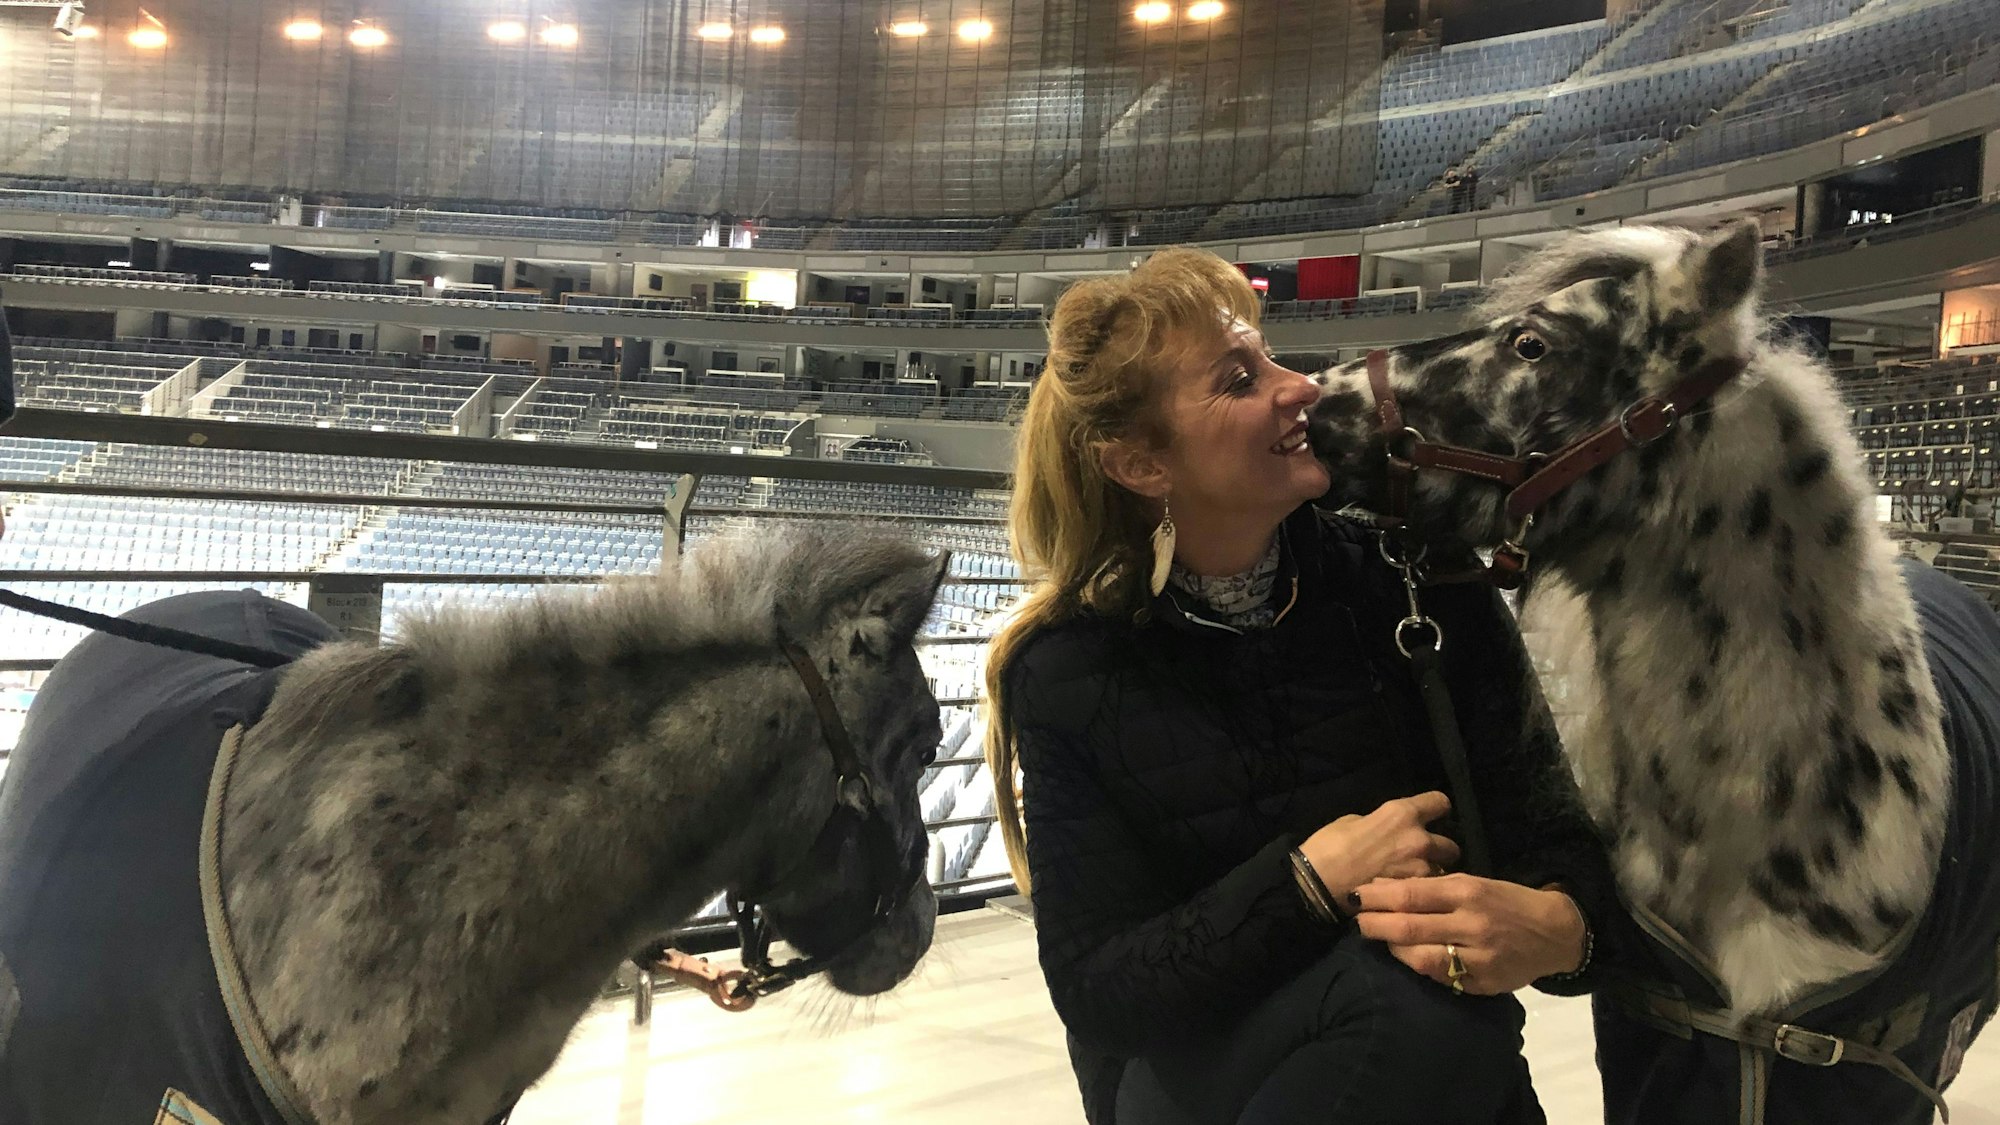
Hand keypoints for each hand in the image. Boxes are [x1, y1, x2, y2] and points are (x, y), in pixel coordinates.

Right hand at [1297, 791, 1460, 901]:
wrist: (1318, 885)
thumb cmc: (1328, 847)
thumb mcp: (1352, 821)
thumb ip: (1379, 823)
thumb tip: (1387, 830)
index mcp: (1402, 814)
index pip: (1440, 802)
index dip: (1436, 809)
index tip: (1431, 817)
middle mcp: (1420, 839)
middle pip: (1451, 844)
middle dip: (1440, 851)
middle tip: (1422, 858)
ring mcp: (1421, 870)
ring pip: (1443, 872)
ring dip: (1432, 874)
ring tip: (1414, 881)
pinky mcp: (1416, 896)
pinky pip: (1429, 892)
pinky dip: (1422, 893)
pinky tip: (1408, 897)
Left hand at [1350, 875, 1586, 994]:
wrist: (1554, 932)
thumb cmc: (1505, 901)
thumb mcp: (1472, 882)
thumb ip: (1431, 888)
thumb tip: (1383, 886)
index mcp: (1468, 891)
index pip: (1411, 894)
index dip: (1378, 896)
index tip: (1355, 895)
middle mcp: (1471, 923)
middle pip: (1410, 926)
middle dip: (1375, 924)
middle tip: (1356, 921)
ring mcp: (1478, 956)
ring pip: (1421, 957)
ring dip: (1394, 949)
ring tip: (1381, 940)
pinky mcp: (1484, 982)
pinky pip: (1442, 978)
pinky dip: (1420, 968)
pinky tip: (1409, 959)